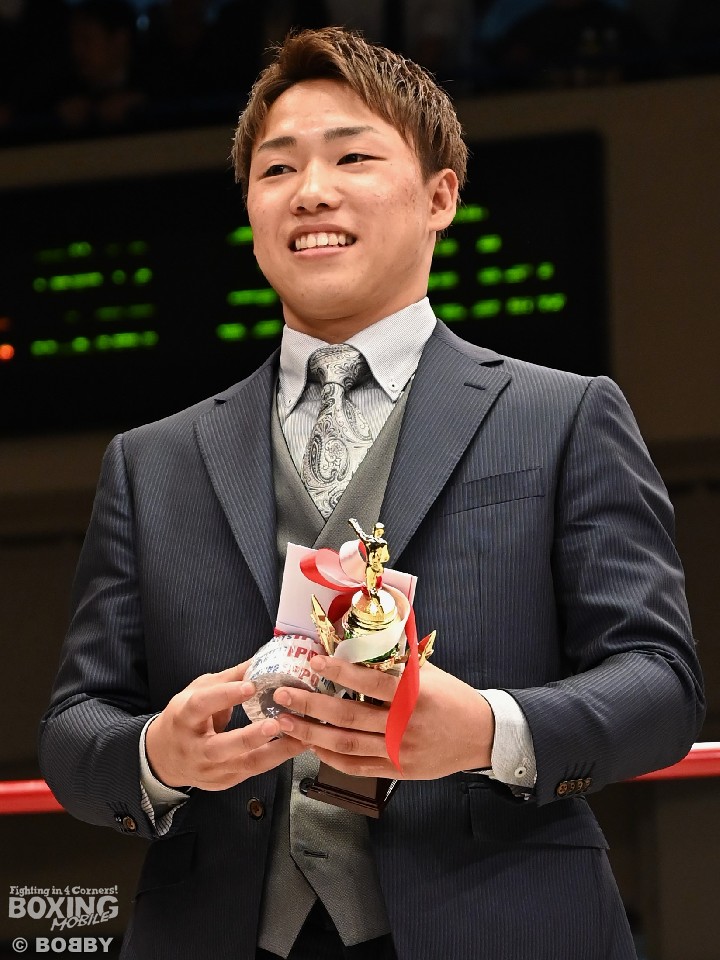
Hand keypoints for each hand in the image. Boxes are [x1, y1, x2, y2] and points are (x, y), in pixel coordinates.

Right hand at [145, 662, 306, 790]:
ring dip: (276, 751)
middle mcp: (194, 747)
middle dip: (251, 737)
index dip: (225, 696)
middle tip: (276, 723)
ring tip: (300, 736)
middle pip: (222, 747)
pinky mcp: (223, 782)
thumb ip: (228, 678)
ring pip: (244, 764)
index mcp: (184, 717)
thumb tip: (260, 658)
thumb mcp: (198, 691)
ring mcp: (209, 769)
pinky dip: (275, 759)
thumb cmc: (184, 718)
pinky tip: (294, 747)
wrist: (163, 757)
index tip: (250, 686)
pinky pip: (253, 771)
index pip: (202, 706)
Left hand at [273, 656, 494, 778]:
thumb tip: (360, 645)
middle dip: (310, 706)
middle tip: (282, 696)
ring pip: (347, 745)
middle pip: (349, 717)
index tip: (314, 663)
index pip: (370, 683)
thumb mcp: (429, 675)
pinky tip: (313, 746)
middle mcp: (404, 726)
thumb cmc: (454, 698)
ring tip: (286, 723)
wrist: (482, 736)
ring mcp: (400, 752)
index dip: (340, 673)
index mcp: (414, 696)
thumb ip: (396, 666)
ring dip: (311, 734)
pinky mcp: (398, 770)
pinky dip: (332, 758)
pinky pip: (358, 767)